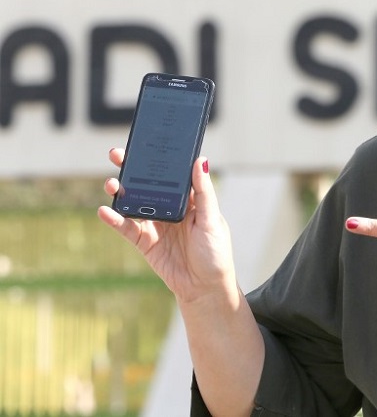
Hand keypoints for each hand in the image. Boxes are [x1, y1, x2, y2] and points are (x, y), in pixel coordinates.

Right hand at [98, 149, 238, 306]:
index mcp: (190, 200)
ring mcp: (155, 224)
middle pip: (148, 184)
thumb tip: (200, 160)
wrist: (204, 288)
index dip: (158, 159)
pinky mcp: (144, 242)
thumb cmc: (215, 253)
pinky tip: (105, 210)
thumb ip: (204, 192)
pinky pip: (126, 227)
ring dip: (120, 191)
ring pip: (133, 202)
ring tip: (111, 183)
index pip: (171, 174)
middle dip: (132, 169)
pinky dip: (114, 219)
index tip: (145, 143)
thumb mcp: (212, 220)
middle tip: (116, 154)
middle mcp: (170, 208)